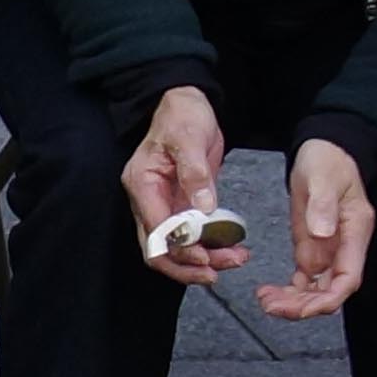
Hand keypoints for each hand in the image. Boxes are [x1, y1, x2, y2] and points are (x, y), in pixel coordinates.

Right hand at [122, 87, 237, 288]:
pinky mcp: (181, 206)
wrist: (187, 103)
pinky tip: (231, 249)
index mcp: (143, 185)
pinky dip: (209, 246)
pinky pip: (191, 236)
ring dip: (202, 260)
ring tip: (234, 260)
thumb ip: (195, 175)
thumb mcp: (190, 138)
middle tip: (216, 273)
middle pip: (160, 250)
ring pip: (176, 248)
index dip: (178, 249)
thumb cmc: (182, 116)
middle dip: (187, 266)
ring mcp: (164, 206)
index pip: (155, 231)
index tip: (205, 257)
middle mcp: (148, 201)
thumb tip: (205, 208)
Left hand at [257, 138, 374, 319]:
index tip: (301, 308)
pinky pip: (304, 280)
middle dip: (303, 306)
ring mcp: (329, 250)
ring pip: (316, 290)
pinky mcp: (314, 249)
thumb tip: (322, 233)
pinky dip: (288, 291)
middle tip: (271, 306)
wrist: (322, 150)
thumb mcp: (322, 177)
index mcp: (355, 231)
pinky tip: (268, 292)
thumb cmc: (327, 160)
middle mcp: (345, 246)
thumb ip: (323, 205)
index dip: (327, 299)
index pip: (348, 278)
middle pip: (330, 291)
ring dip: (293, 302)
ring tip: (265, 300)